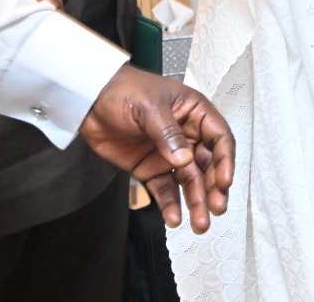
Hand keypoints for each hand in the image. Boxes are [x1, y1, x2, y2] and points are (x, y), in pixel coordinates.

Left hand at [78, 65, 236, 234]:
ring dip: (196, 201)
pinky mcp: (150, 169)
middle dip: (213, 188)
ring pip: (189, 181)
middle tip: (216, 208)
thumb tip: (185, 160)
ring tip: (199, 223)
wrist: (89, 100)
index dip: (224, 160)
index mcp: (196, 113)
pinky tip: (174, 218)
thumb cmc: (125, 90)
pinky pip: (164, 189)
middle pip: (208, 165)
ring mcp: (169, 154)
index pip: (219, 138)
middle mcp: (188, 136)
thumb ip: (168, 134)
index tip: (223, 181)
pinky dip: (170, 204)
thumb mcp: (150, 107)